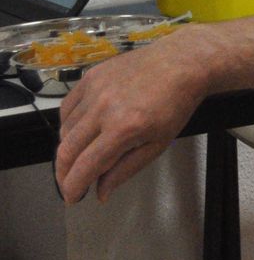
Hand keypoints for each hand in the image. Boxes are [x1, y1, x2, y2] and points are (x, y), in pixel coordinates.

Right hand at [54, 34, 210, 203]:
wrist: (183, 63)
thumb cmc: (176, 103)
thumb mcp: (158, 143)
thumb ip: (126, 170)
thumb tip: (101, 192)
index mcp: (124, 128)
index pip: (85, 167)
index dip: (74, 187)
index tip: (72, 197)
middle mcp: (104, 108)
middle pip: (67, 150)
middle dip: (64, 173)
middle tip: (70, 183)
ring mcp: (95, 90)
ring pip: (65, 130)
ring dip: (68, 149)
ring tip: (81, 157)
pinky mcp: (91, 77)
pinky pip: (67, 108)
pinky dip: (69, 124)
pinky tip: (81, 132)